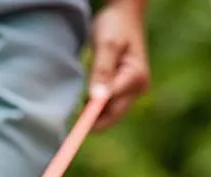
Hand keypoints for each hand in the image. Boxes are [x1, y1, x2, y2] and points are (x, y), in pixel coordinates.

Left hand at [89, 0, 150, 129]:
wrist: (125, 15)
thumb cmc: (115, 25)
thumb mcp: (107, 44)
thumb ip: (102, 70)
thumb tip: (96, 97)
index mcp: (135, 77)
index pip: (112, 105)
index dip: (93, 118)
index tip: (76, 127)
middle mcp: (139, 88)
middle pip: (113, 115)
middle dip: (93, 121)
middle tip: (71, 123)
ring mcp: (134, 91)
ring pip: (111, 114)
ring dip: (94, 115)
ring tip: (77, 111)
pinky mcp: (126, 91)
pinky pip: (110, 107)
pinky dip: (97, 109)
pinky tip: (84, 105)